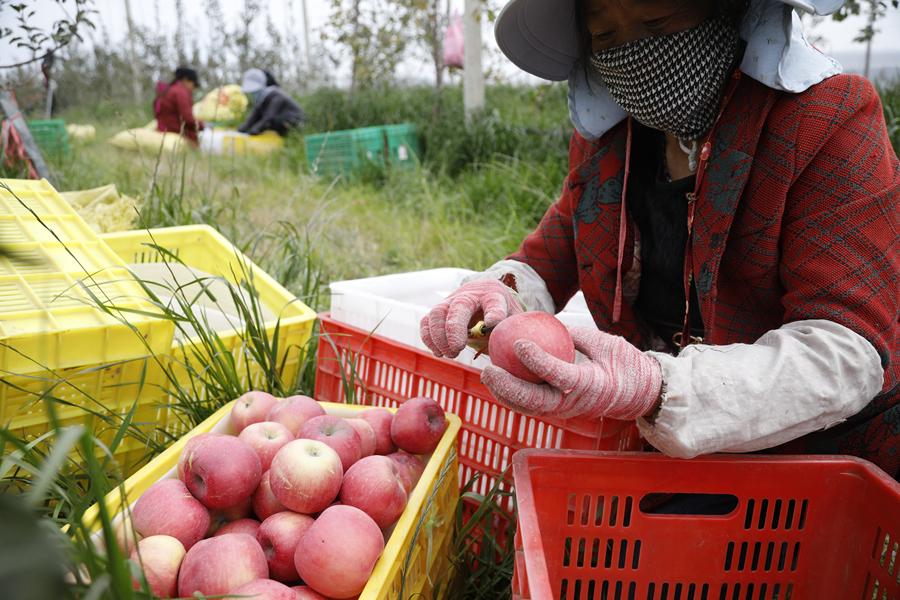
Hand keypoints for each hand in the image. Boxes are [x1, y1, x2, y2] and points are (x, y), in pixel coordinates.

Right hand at [420, 280, 523, 358]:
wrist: (486, 294)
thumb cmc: (502, 312)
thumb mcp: (513, 320)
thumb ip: (512, 334)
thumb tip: (510, 358)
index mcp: (494, 296)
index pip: (495, 303)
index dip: (494, 312)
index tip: (493, 323)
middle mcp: (471, 295)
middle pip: (459, 306)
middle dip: (455, 328)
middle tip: (457, 349)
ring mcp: (452, 300)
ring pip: (438, 312)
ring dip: (439, 336)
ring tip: (450, 354)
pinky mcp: (439, 310)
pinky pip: (427, 321)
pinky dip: (428, 338)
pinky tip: (439, 352)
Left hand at [480, 326, 662, 420]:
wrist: (640, 395)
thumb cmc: (626, 365)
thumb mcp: (607, 343)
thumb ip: (578, 335)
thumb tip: (549, 324)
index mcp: (591, 385)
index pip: (559, 374)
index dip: (537, 360)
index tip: (519, 343)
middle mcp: (574, 403)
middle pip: (535, 400)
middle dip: (508, 387)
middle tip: (489, 369)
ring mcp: (565, 410)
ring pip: (529, 407)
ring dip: (505, 393)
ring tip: (488, 374)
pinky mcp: (559, 411)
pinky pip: (532, 406)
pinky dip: (513, 395)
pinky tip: (499, 380)